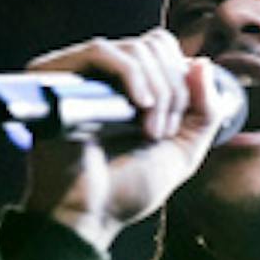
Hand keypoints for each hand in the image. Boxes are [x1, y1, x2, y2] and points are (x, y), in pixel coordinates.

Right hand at [17, 31, 234, 249]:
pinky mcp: (55, 75)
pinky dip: (132, 75)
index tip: (175, 124)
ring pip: (135, 48)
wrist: (90, 214)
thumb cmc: (128, 188)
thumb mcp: (183, 149)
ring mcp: (79, 73)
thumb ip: (204, 109)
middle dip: (174, 89)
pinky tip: (140, 106)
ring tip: (149, 132)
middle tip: (161, 132)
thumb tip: (200, 62)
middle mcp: (103, 75)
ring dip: (158, 92)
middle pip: (154, 44)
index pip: (163, 48)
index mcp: (129, 86)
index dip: (182, 80)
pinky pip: (101, 51)